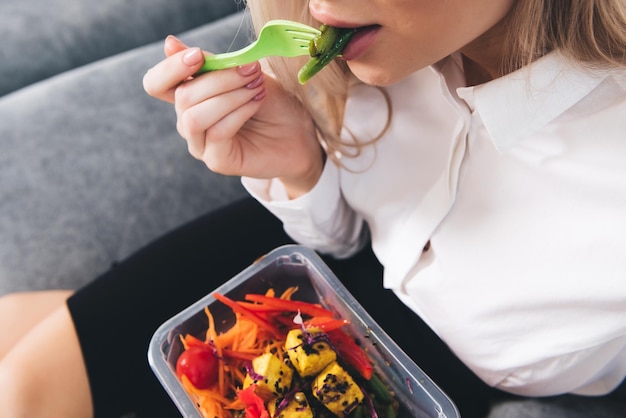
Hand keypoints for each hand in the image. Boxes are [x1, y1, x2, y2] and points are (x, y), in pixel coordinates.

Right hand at [143, 36, 323, 197]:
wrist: (300, 134)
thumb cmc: (272, 103)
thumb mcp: (242, 74)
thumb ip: (210, 63)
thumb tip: (169, 44)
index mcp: (190, 98)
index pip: (157, 84)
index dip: (171, 68)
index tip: (199, 55)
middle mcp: (189, 123)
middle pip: (183, 96)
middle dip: (219, 78)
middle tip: (252, 70)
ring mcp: (201, 144)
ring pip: (195, 116)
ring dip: (229, 96)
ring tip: (256, 88)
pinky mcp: (217, 161)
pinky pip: (217, 132)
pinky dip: (238, 112)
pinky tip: (256, 103)